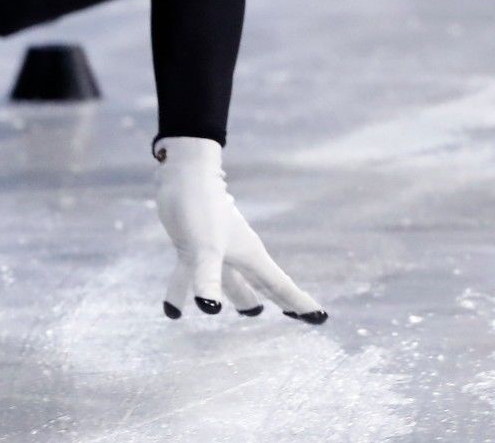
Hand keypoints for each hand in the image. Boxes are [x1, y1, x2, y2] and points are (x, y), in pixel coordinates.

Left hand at [154, 137, 326, 322]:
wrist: (182, 176)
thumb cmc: (200, 208)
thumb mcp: (204, 248)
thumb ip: (208, 278)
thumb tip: (210, 308)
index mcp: (250, 256)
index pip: (281, 286)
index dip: (300, 304)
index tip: (320, 318)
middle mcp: (237, 255)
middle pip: (263, 284)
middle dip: (278, 300)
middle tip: (293, 315)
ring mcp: (215, 251)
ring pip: (233, 281)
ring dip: (239, 297)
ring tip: (247, 313)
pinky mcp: (193, 246)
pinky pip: (190, 276)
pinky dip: (181, 293)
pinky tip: (173, 312)